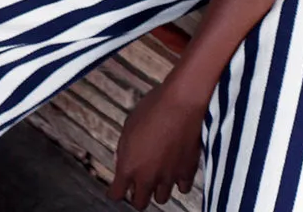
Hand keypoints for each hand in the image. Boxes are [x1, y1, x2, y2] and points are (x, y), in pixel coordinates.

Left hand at [108, 80, 205, 208]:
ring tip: (159, 176)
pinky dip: (179, 182)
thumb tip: (122, 158)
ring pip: (161, 199)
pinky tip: (176, 171)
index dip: (116, 191)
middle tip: (139, 184)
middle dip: (137, 195)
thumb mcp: (129, 124)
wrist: (182, 101)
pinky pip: (182, 189)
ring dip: (158, 189)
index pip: (116, 194)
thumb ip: (124, 148)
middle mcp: (147, 176)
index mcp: (128, 166)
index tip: (117, 189)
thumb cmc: (155, 107)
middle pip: (139, 203)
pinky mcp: (186, 172)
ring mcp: (168, 177)